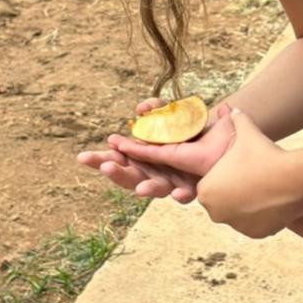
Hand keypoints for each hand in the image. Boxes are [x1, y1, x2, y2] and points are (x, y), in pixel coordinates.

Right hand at [76, 99, 232, 203]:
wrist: (220, 145)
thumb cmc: (187, 132)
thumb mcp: (170, 116)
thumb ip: (156, 110)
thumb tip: (142, 107)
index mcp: (140, 159)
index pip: (114, 160)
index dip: (99, 160)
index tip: (83, 158)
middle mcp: (151, 173)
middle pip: (128, 177)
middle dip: (116, 174)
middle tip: (103, 168)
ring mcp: (170, 182)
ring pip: (154, 188)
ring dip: (147, 188)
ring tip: (141, 190)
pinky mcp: (190, 187)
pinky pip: (185, 194)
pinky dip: (182, 195)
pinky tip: (179, 196)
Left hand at [194, 109, 297, 238]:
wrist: (293, 181)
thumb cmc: (265, 155)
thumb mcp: (247, 134)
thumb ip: (236, 120)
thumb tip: (232, 108)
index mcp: (206, 190)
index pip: (210, 185)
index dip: (225, 176)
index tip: (238, 169)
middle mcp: (215, 212)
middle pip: (222, 201)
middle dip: (233, 193)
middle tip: (251, 179)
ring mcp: (235, 225)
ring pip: (238, 214)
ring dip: (246, 205)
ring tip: (264, 189)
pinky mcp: (253, 234)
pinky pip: (254, 224)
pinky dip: (261, 216)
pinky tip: (272, 201)